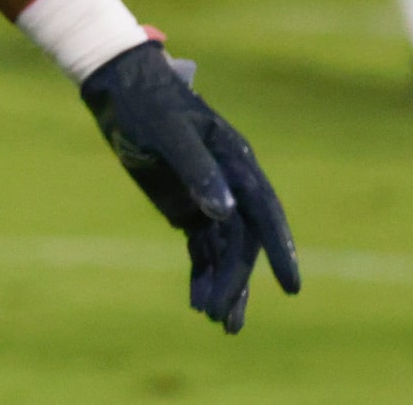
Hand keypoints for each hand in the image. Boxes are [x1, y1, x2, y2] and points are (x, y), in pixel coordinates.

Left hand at [81, 41, 299, 332]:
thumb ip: (197, 169)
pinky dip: (202, 273)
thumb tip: (224, 213)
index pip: (265, 212)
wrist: (120, 88)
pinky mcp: (188, 207)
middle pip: (241, 241)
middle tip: (224, 319)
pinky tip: (198, 301)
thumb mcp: (169, 132)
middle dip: (236, 280)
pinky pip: (202, 247)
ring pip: (224, 250)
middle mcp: (231, 183)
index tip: (291, 288)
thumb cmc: (148, 103)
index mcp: (237, 161)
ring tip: (218, 323)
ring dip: (222, 284)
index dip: (280, 249)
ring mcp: (210, 197)